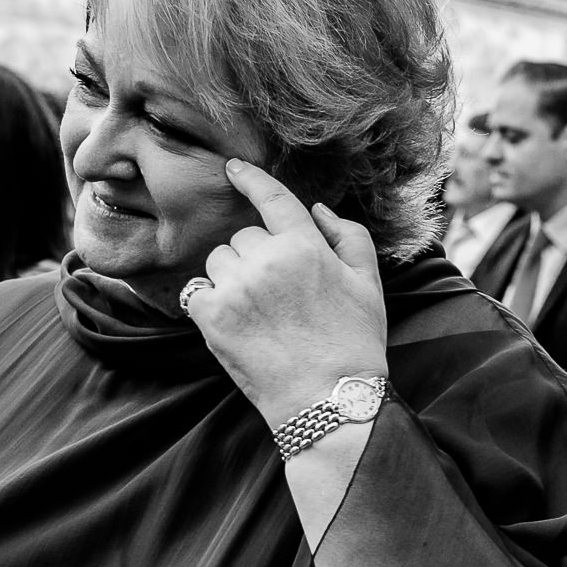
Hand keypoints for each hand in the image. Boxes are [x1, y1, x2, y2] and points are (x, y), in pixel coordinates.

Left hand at [184, 160, 389, 426]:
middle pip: (243, 237)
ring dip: (232, 277)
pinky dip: (210, 301)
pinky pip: (197, 290)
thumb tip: (317, 209)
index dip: (250, 178)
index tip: (233, 168)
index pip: (271, 198)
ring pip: (219, 261)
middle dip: (255, 256)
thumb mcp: (369, 284)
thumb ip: (348, 237)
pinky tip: (234, 322)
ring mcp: (235, 288)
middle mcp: (266, 260)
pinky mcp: (212, 317)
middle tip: (278, 294)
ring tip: (258, 312)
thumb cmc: (353, 342)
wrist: (329, 398)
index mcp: (305, 246)